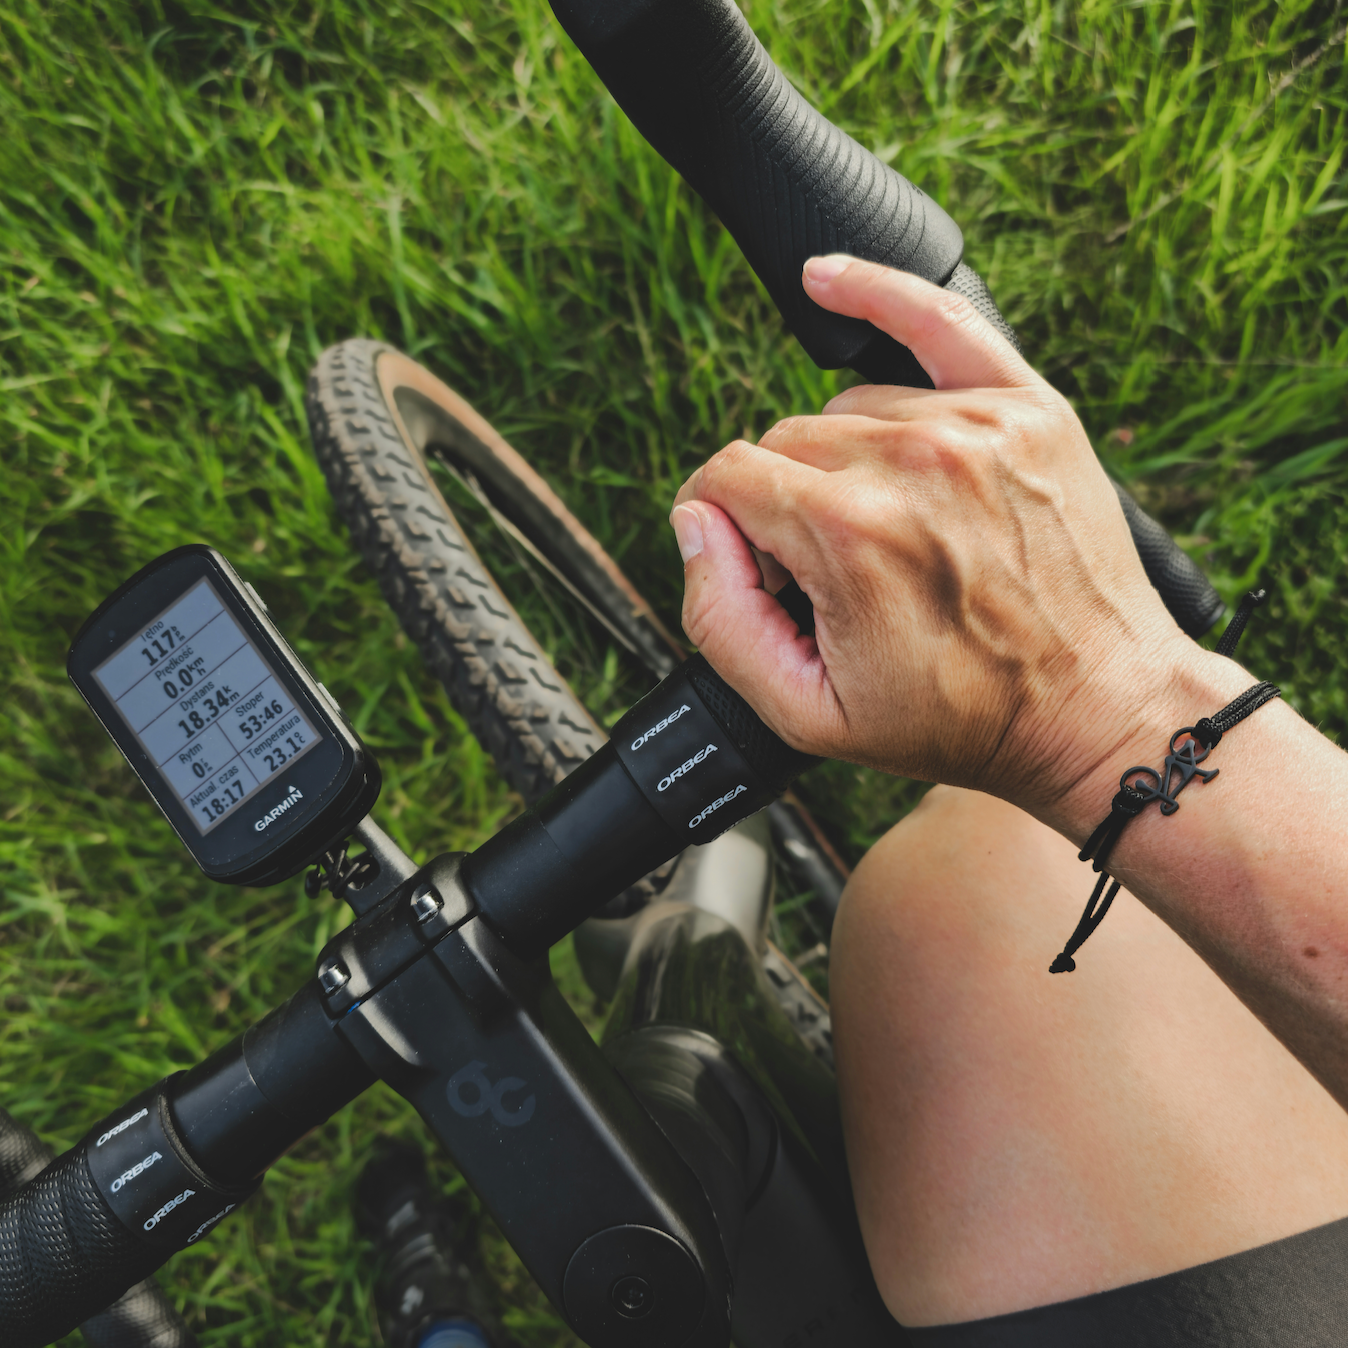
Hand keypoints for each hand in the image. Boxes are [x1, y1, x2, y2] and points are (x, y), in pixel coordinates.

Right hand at [669, 256, 1221, 832]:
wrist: (1096, 708)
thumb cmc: (961, 717)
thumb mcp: (811, 714)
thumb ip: (720, 619)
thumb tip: (695, 525)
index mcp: (851, 533)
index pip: (727, 478)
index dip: (728, 532)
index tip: (767, 575)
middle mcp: (911, 461)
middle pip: (783, 440)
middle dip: (785, 506)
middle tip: (838, 576)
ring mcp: (976, 425)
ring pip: (846, 408)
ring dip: (844, 460)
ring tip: (891, 531)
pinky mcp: (1026, 406)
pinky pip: (936, 320)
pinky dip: (877, 294)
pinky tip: (825, 280)